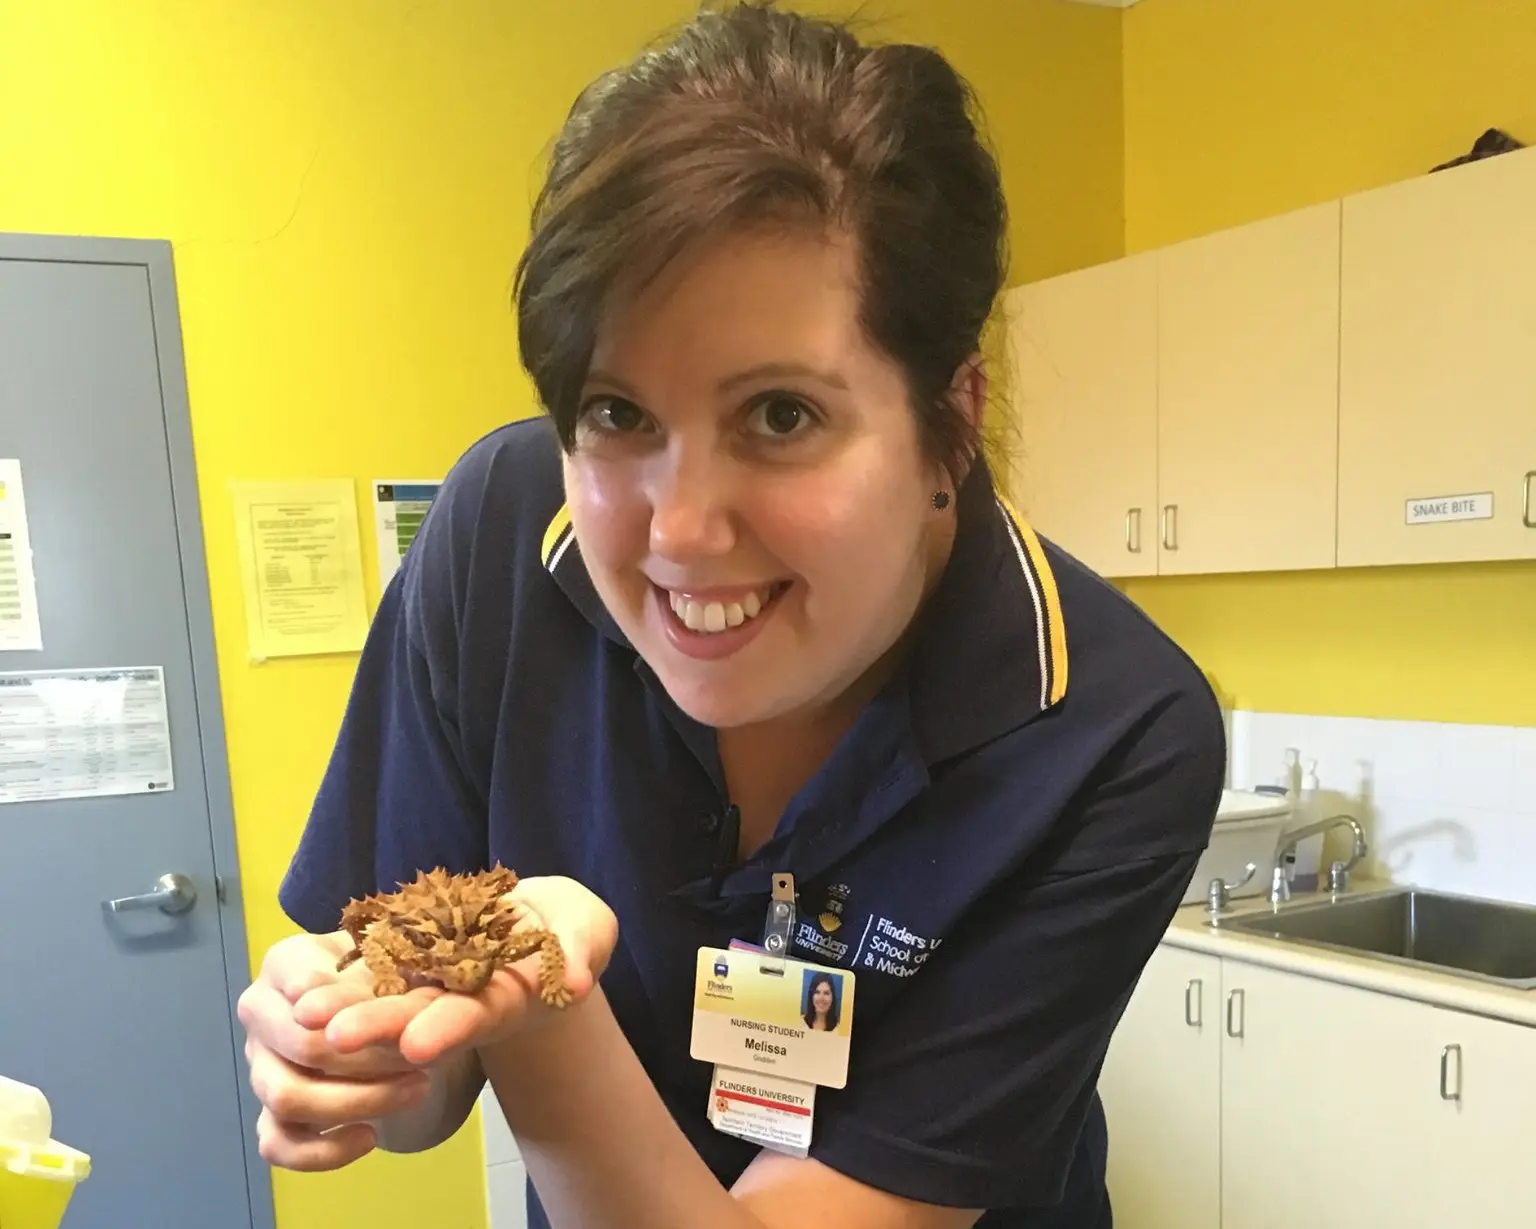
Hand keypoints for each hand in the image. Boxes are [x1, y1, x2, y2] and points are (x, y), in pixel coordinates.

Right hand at [237, 929, 435, 1170]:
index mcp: (285, 962)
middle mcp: (261, 1012)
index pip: (304, 985)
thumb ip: (386, 976)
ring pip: (287, 1097)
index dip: (344, 1005)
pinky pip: (279, 1145)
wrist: (388, 1011)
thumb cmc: (387, 973)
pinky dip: (324, 1151)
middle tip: (422, 1059)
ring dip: (357, 1100)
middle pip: (302, 1045)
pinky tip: (370, 1136)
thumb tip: (367, 1011)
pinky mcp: (270, 1113)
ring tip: (416, 1089)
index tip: (384, 1018)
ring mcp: (261, 1065)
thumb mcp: (396, 961)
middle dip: (368, 1059)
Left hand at [313, 874, 618, 1065]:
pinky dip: (342, 975)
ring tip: (304, 1014)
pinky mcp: (411, 954)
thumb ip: (580, 949)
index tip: (416, 1046)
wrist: (540, 921)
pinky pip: (373, 964)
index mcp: (507, 997)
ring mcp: (432, 979)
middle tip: (333, 1037)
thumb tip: (572, 980)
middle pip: (420, 1015)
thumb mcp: (588, 929)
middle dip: (379, 1025)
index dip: (448, 1028)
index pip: (476, 1015)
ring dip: (346, 1005)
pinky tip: (302, 981)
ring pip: (387, 994)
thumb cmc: (569, 928)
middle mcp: (462, 997)